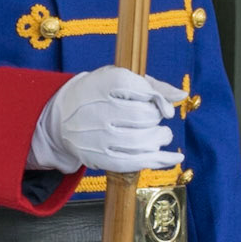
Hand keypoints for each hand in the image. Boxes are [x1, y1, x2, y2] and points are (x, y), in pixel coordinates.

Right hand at [28, 67, 186, 174]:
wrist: (60, 119)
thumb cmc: (97, 95)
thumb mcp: (117, 79)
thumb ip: (151, 86)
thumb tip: (181, 96)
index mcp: (103, 84)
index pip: (142, 90)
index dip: (158, 99)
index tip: (162, 106)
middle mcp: (99, 110)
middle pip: (145, 116)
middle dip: (156, 118)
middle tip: (153, 118)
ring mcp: (98, 137)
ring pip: (144, 141)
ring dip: (161, 137)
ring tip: (160, 134)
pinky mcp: (100, 158)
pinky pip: (137, 162)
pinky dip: (161, 160)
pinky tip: (175, 158)